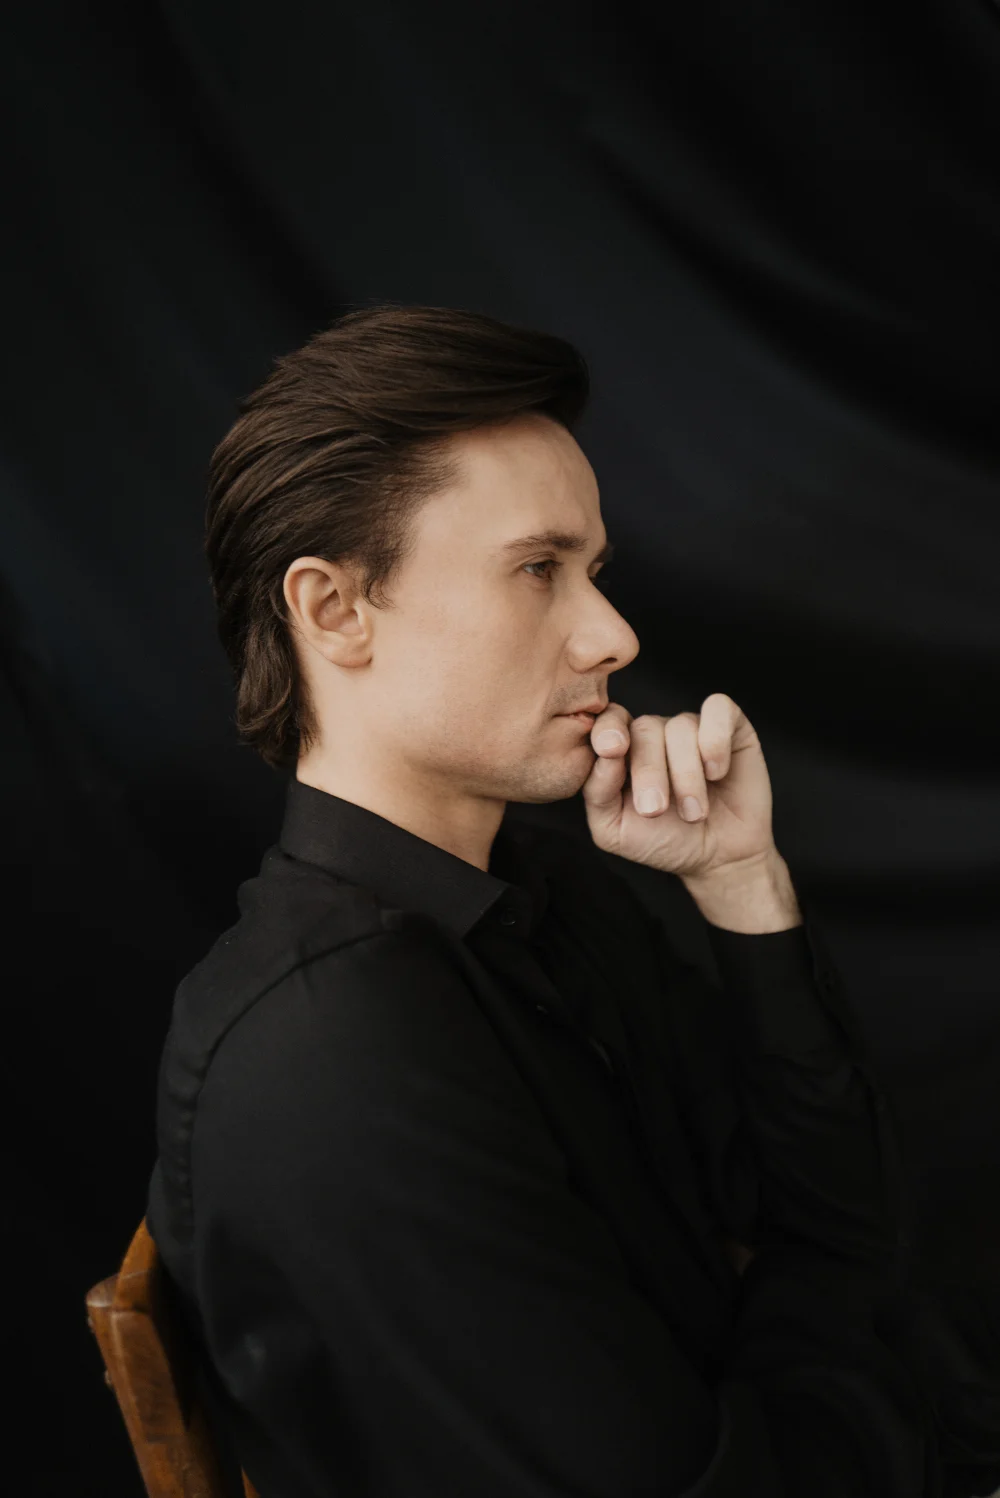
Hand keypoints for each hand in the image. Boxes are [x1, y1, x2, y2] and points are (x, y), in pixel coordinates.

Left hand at [580, 693, 776, 880]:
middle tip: (655, 810)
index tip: (612, 750)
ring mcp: (692, 726)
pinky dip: (715, 742)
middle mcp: (656, 733)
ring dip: (686, 774)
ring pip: (681, 727)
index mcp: (623, 751)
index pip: (608, 721)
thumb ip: (598, 792)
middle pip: (645, 728)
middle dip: (649, 771)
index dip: (607, 729)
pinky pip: (718, 710)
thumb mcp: (615, 830)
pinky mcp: (731, 726)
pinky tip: (716, 773)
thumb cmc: (664, 840)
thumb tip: (604, 756)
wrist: (720, 857)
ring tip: (693, 813)